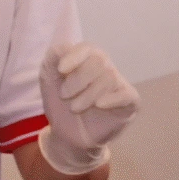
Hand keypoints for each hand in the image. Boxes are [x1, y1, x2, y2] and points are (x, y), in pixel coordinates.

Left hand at [39, 42, 139, 173]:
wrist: (67, 134)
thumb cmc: (61, 103)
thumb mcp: (49, 79)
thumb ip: (53, 58)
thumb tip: (64, 45)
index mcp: (88, 59)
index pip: (87, 48)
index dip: (74, 56)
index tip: (60, 70)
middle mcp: (106, 68)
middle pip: (99, 61)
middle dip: (78, 79)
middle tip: (64, 95)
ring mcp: (119, 85)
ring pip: (109, 78)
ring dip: (87, 95)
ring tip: (74, 108)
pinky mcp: (130, 103)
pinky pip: (127, 95)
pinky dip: (112, 99)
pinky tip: (99, 105)